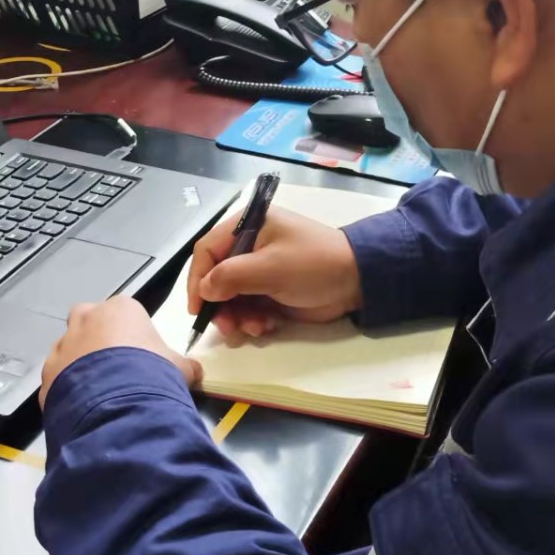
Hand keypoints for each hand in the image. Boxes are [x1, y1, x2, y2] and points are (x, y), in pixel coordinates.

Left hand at [40, 295, 200, 408]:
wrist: (117, 405)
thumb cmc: (152, 373)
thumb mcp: (180, 368)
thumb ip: (185, 366)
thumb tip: (196, 371)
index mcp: (120, 308)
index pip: (126, 313)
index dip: (134, 334)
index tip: (141, 356)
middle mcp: (86, 319)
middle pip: (90, 322)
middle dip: (98, 339)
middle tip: (116, 368)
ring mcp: (62, 345)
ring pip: (70, 350)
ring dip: (81, 365)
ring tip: (100, 393)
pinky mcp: (47, 373)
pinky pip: (58, 377)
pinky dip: (68, 388)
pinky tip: (84, 406)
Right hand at [186, 206, 362, 337]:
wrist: (357, 281)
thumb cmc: (313, 264)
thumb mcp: (270, 268)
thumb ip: (231, 276)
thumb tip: (204, 290)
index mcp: (248, 226)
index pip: (206, 250)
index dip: (197, 279)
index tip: (198, 307)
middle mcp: (249, 246)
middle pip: (216, 277)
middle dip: (220, 305)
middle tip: (228, 326)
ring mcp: (260, 270)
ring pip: (230, 297)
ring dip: (236, 317)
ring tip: (253, 329)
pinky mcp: (271, 291)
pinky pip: (248, 308)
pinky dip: (252, 320)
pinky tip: (266, 327)